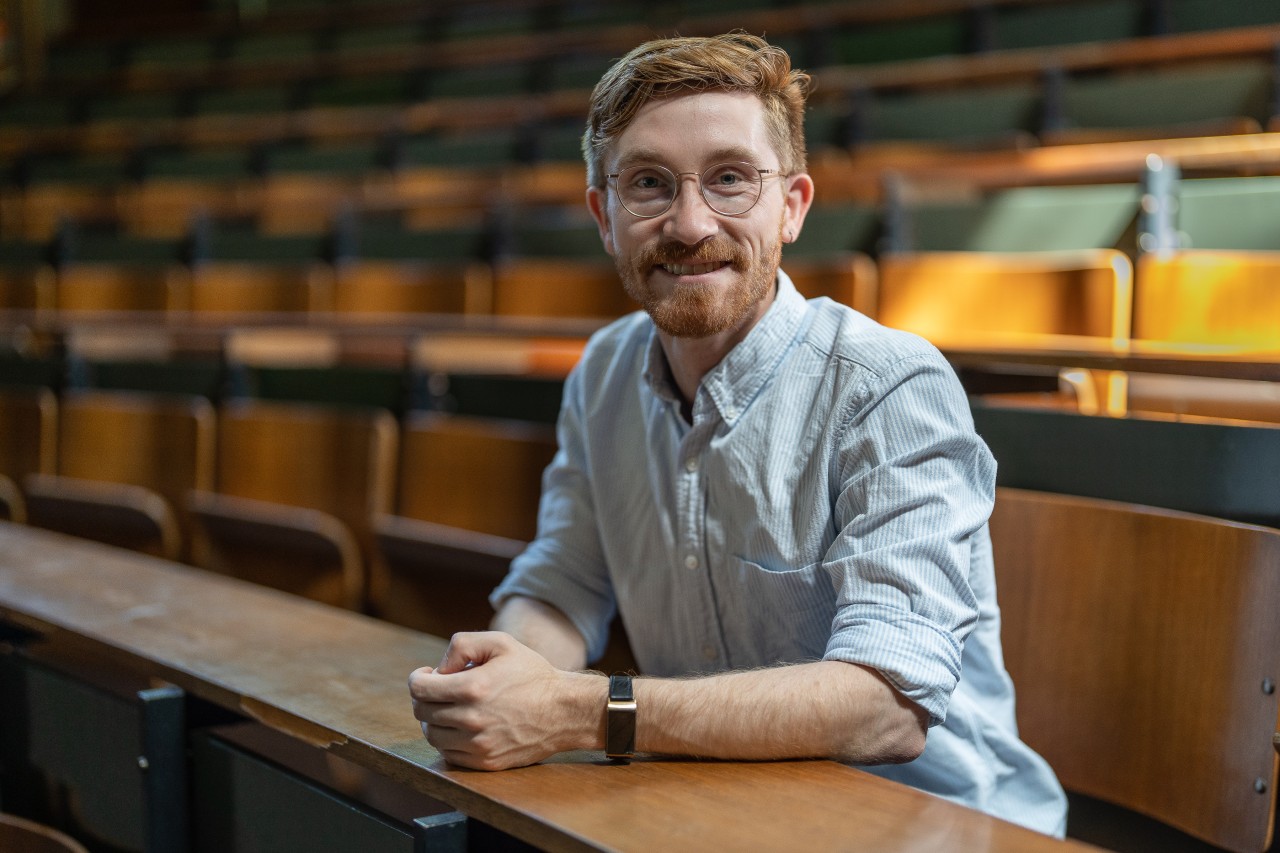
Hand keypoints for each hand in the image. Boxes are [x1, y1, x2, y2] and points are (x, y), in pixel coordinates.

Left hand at [408, 631, 600, 769]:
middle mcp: (471, 719)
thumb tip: (438, 669)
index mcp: (472, 688)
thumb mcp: (501, 643)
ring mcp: (478, 744)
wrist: (564, 711)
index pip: (419, 689)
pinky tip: (461, 726)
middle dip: (425, 697)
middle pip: (422, 712)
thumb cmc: (532, 674)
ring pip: (432, 735)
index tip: (427, 675)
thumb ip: (462, 645)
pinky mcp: (485, 762)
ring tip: (450, 707)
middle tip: (440, 689)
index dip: (417, 678)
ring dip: (433, 719)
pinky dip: (448, 739)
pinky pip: (449, 754)